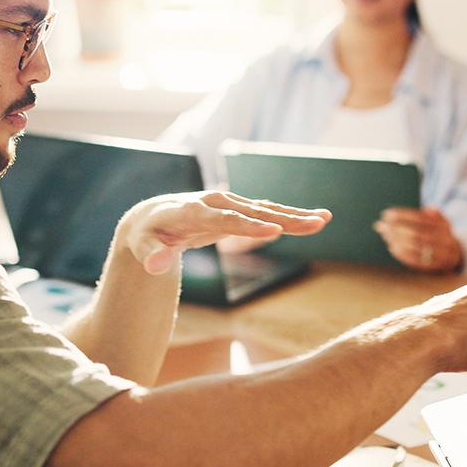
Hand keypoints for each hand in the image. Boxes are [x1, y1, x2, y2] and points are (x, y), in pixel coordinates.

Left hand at [121, 191, 331, 274]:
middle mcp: (216, 201)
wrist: (153, 215)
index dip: (249, 225)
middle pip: (254, 211)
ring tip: (325, 219)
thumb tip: (157, 265)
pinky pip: (266, 213)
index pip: (225, 218)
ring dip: (295, 215)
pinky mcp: (238, 210)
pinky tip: (314, 220)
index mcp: (194, 210)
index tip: (275, 232)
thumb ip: (150, 255)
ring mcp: (229, 203)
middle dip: (286, 217)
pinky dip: (289, 217)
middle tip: (316, 223)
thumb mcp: (142, 246)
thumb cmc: (147, 233)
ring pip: (266, 210)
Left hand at [374, 207, 462, 271]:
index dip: (402, 216)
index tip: (387, 214)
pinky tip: (391, 246)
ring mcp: (441, 254)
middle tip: (382, 226)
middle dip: (397, 229)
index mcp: (444, 225)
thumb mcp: (437, 221)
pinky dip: (402, 253)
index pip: (421, 218)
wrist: (454, 255)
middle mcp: (445, 239)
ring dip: (397, 240)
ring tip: (385, 235)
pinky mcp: (434, 266)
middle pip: (417, 233)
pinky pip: (416, 260)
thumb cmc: (438, 233)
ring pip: (415, 247)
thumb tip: (408, 211)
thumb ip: (425, 215)